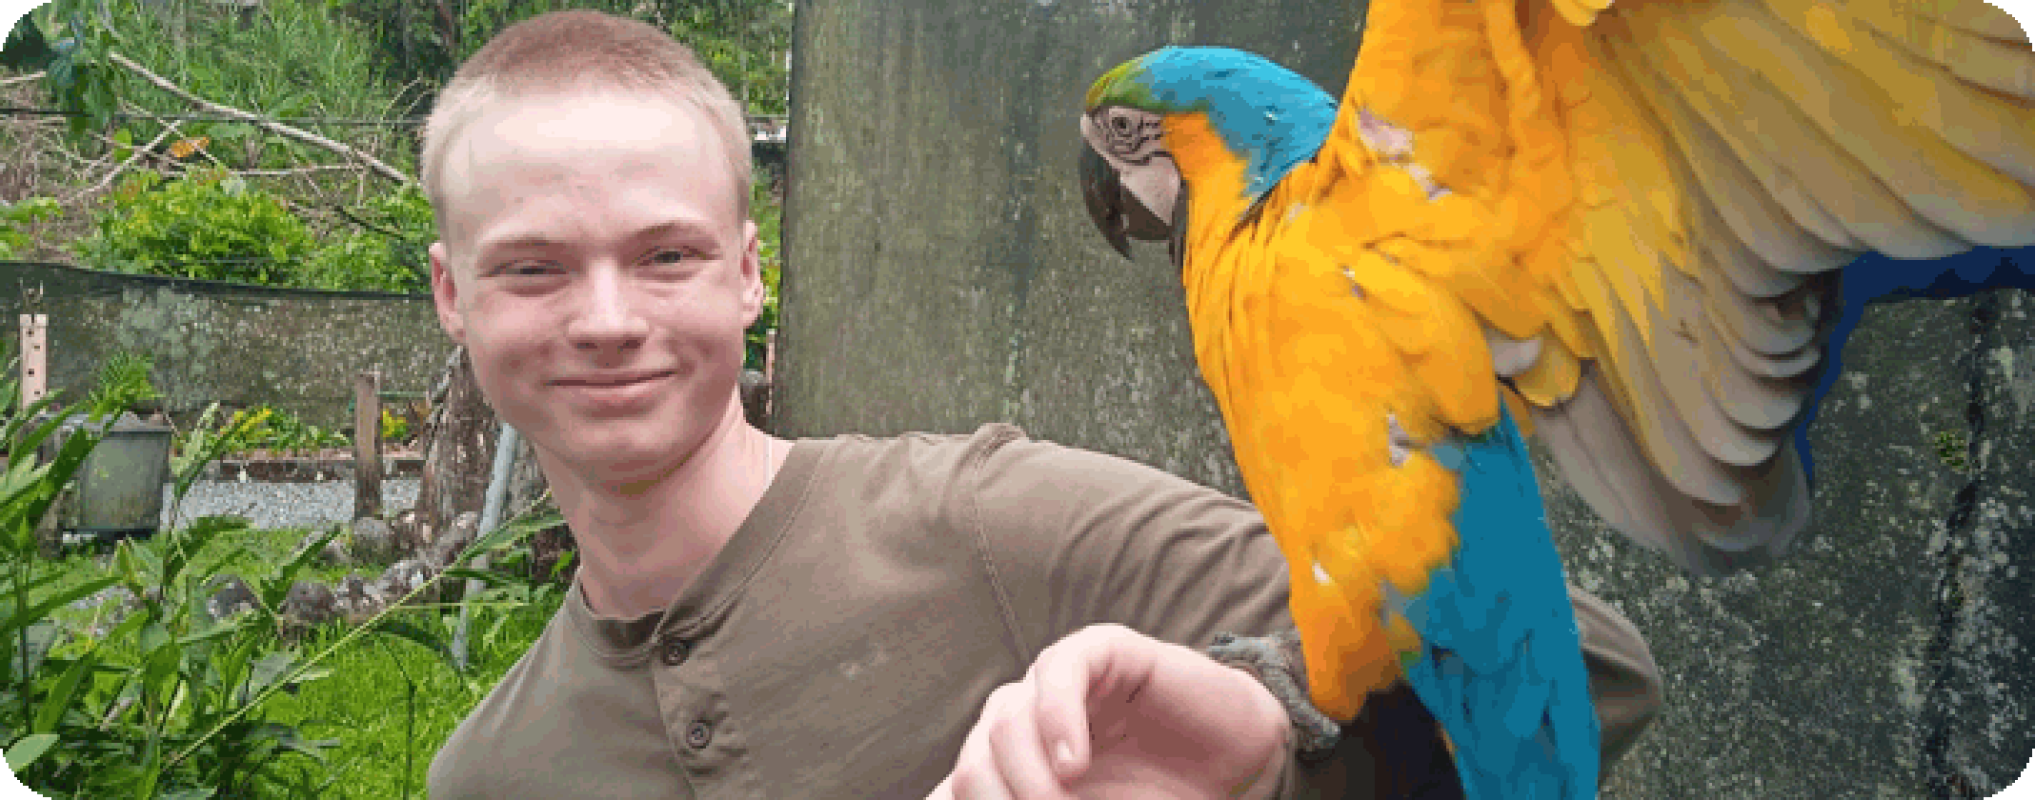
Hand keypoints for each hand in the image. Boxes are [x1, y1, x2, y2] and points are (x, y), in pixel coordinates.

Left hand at [928, 624, 1290, 799]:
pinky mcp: (1103, 649)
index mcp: (1014, 762)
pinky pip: (1059, 672)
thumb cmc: (1161, 798)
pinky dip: (1058, 721)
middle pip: (975, 760)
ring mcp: (1058, 683)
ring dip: (1028, 779)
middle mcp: (1025, 719)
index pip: (962, 786)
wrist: (1238, 766)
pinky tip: (1072, 764)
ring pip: (1005, 720)